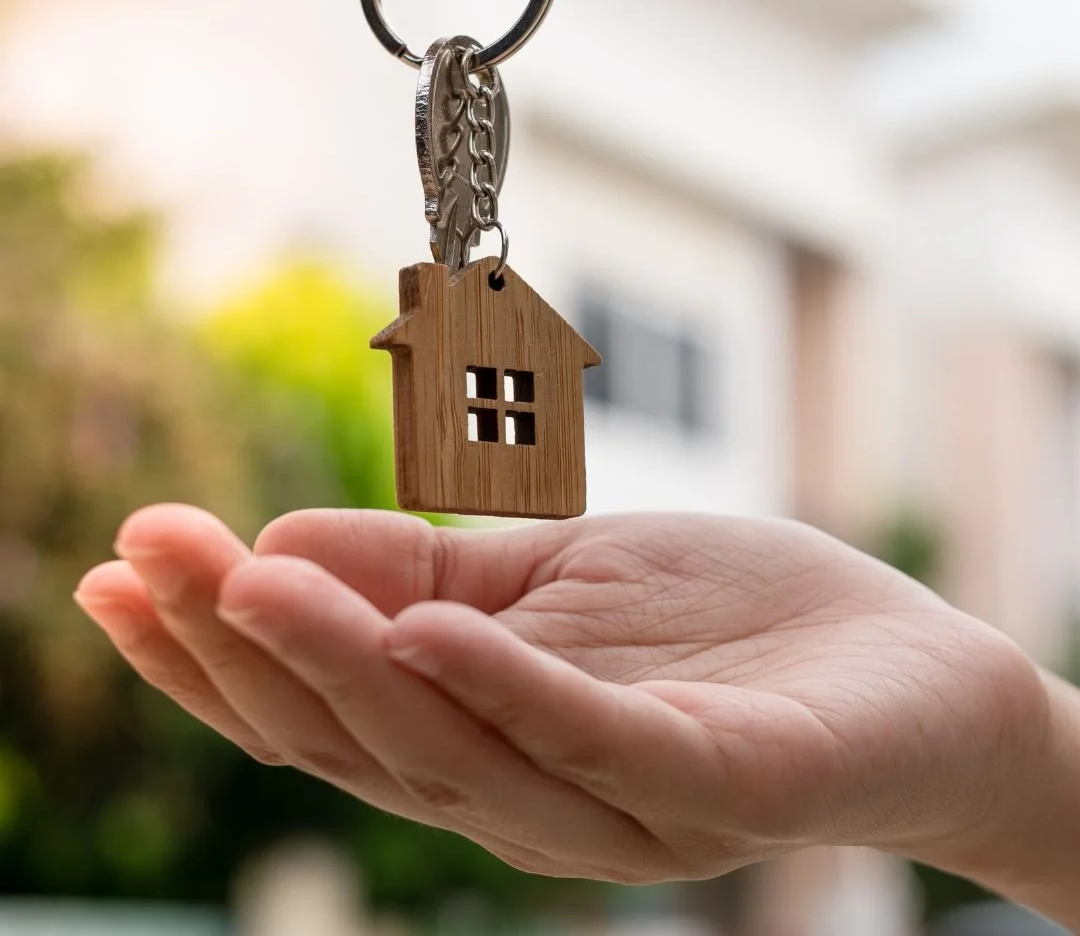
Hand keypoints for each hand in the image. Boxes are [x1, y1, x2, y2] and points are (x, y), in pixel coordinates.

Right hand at [75, 505, 1078, 915]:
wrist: (910, 673)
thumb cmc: (723, 623)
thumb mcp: (554, 576)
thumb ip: (427, 573)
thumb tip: (278, 548)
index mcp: (485, 740)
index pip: (324, 708)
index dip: (211, 652)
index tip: (118, 570)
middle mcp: (532, 794)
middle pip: (361, 741)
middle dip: (242, 652)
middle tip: (151, 557)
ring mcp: (623, 804)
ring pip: (455, 751)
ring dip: (344, 666)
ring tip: (250, 581)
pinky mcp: (718, 785)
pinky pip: (598, 741)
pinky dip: (506, 690)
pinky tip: (429, 630)